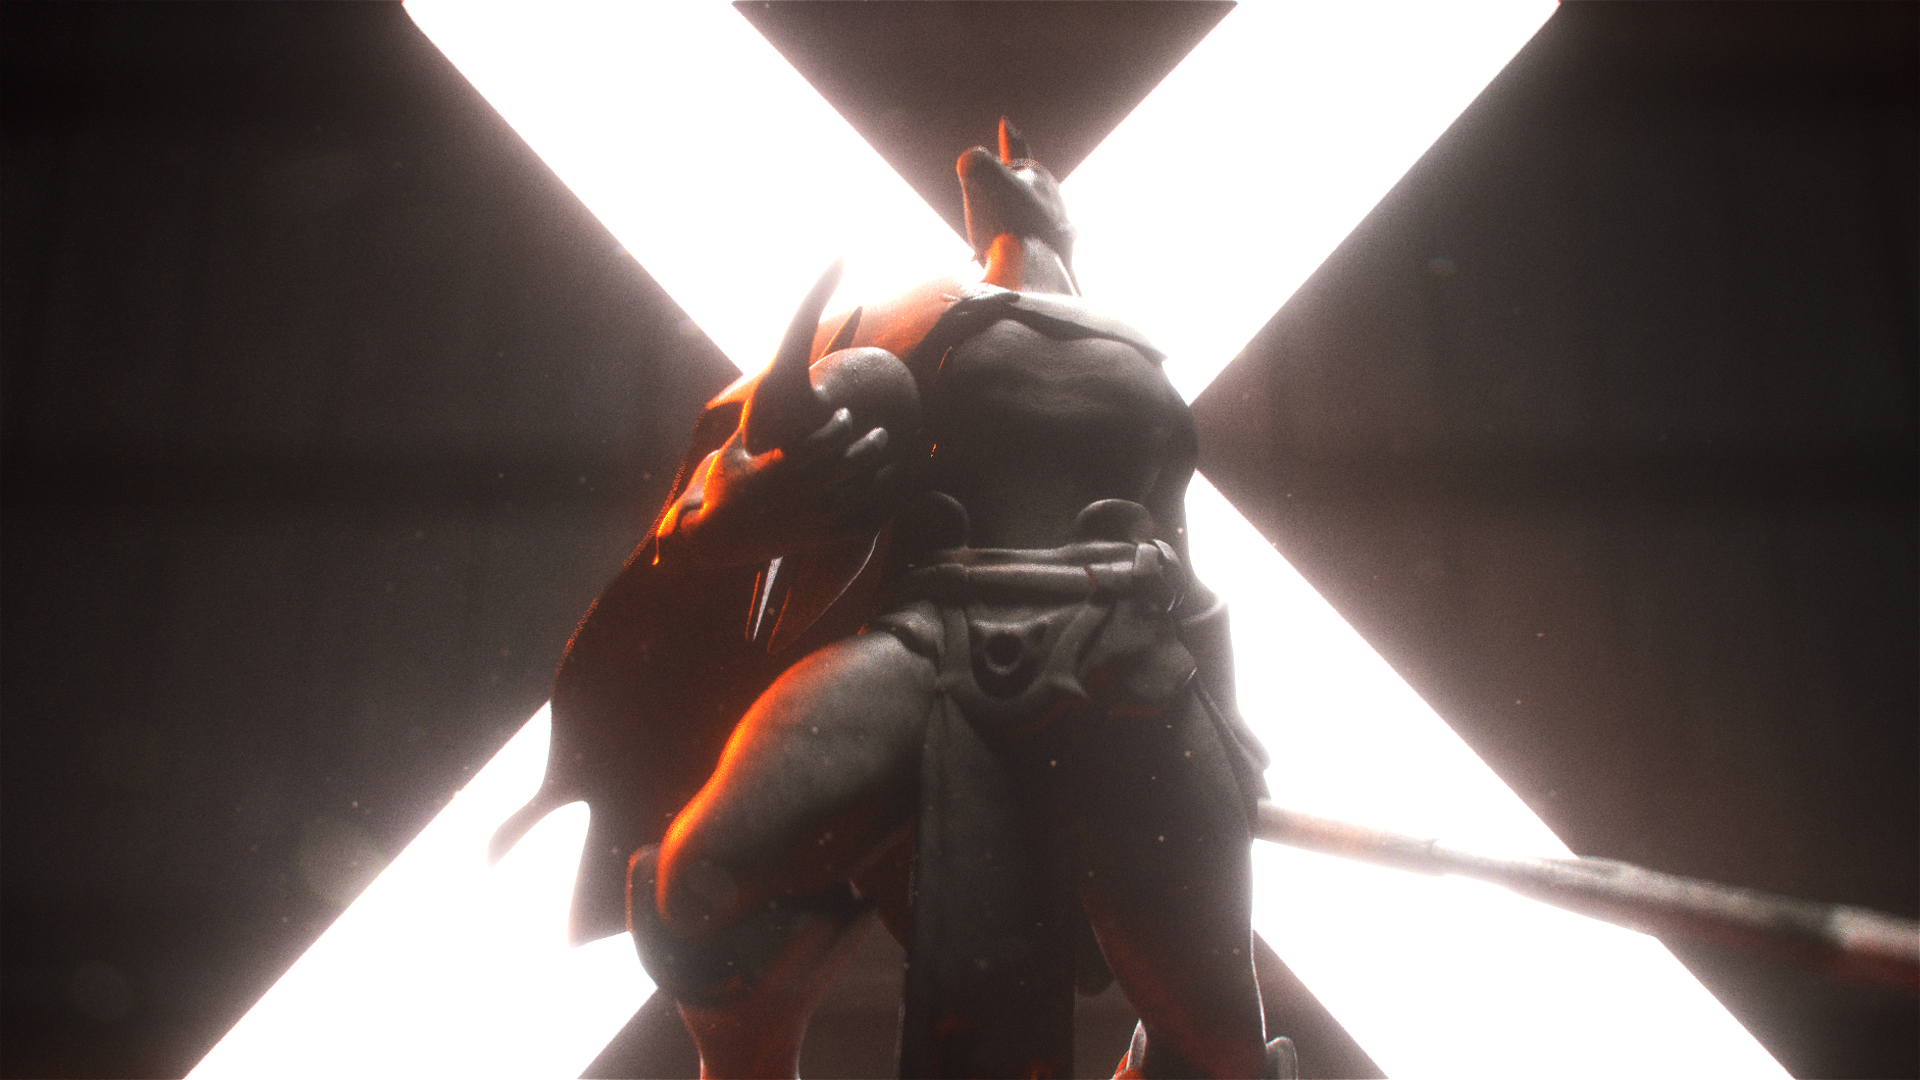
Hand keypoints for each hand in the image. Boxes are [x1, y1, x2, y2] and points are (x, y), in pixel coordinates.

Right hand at [660, 407, 902, 565]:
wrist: (717, 538)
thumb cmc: (725, 486)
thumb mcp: (733, 449)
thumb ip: (755, 422)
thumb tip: (766, 382)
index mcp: (781, 466)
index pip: (827, 438)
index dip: (843, 422)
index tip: (846, 414)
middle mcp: (800, 491)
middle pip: (852, 462)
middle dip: (872, 443)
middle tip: (881, 433)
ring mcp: (811, 518)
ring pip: (861, 493)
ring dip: (881, 476)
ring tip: (890, 463)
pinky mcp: (817, 538)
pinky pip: (859, 526)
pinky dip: (878, 512)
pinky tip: (886, 499)